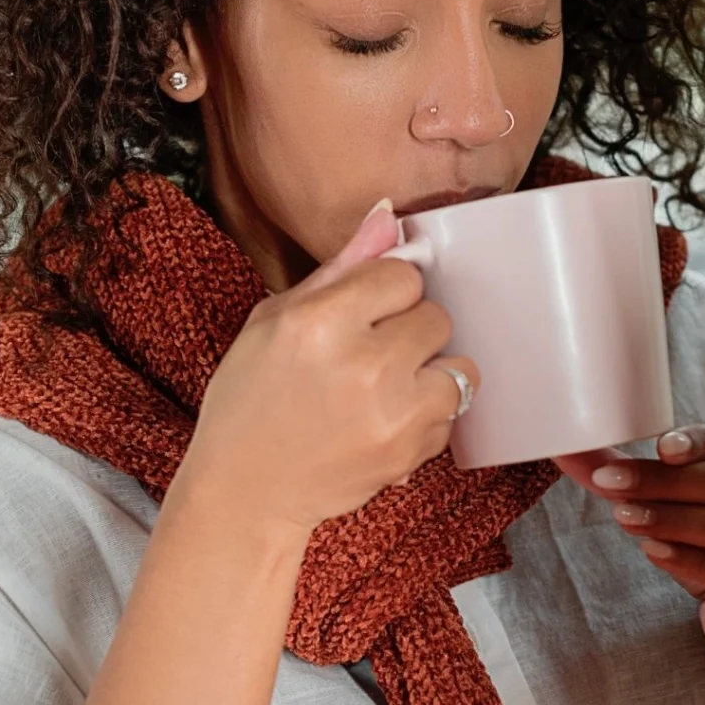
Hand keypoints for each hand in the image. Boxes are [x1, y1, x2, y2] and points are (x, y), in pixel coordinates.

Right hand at [177, 201, 478, 535]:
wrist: (246, 489)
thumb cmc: (251, 396)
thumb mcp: (274, 318)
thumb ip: (340, 267)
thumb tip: (389, 215)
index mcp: (321, 321)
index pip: (404, 275)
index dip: (384, 292)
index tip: (361, 312)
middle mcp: (364, 365)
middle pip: (436, 316)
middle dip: (407, 328)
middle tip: (368, 352)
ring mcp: (393, 414)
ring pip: (458, 366)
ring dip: (428, 370)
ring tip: (385, 386)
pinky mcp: (410, 453)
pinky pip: (451, 412)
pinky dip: (426, 412)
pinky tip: (384, 418)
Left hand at [553, 424, 704, 665]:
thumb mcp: (685, 499)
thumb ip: (635, 471)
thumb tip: (569, 447)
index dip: (697, 442)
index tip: (657, 445)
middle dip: (667, 481)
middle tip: (612, 481)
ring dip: (673, 518)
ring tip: (623, 515)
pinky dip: (693, 561)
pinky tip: (654, 551)